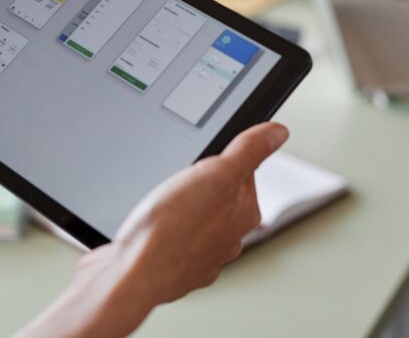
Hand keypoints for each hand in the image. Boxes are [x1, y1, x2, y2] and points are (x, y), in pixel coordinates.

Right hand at [17, 123, 287, 337]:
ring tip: (162, 202)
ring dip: (181, 209)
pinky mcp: (172, 265)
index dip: (222, 158)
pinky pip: (172, 239)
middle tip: (179, 178)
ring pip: (195, 220)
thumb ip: (248, 150)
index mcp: (243, 214)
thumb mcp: (215, 173)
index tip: (204, 157)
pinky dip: (163, 230)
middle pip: (219, 197)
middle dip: (200, 184)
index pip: (245, 173)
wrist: (131, 274)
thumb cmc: (170, 231)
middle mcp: (227, 239)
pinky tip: (150, 225)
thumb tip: (277, 133)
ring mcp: (200, 256)